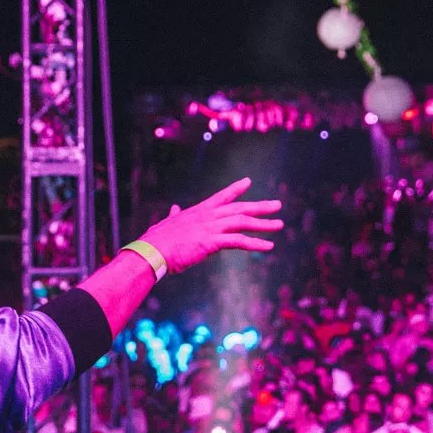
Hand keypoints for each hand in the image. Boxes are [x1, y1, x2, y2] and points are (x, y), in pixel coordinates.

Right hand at [138, 178, 282, 274]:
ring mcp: (211, 227)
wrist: (152, 250)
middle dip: (260, 206)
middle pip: (239, 208)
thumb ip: (174, 215)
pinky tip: (269, 246)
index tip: (248, 182)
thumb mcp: (167, 223)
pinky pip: (239, 241)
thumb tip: (174, 208)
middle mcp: (208, 216)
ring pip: (243, 222)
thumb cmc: (157, 240)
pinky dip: (256, 243)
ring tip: (279, 225)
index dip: (236, 189)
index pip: (221, 196)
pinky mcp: (212, 242)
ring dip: (263, 224)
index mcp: (198, 211)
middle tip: (277, 205)